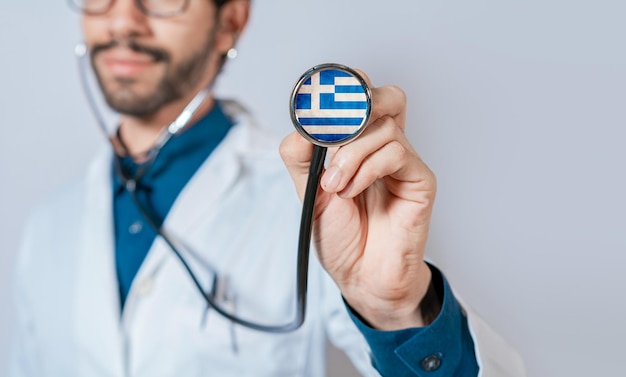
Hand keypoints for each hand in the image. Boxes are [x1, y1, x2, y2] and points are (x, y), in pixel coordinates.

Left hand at [280, 70, 436, 329]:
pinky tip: (352, 191)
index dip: (343, 90)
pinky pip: (396, 152)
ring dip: (350, 154)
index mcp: (359, 145)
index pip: (360, 98)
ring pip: (384, 125)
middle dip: (355, 106)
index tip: (316, 104)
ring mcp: (404, 162)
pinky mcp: (420, 179)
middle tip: (331, 134)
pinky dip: (367, 168)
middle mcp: (384, 148)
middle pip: (387, 96)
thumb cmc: (340, 235)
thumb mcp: (307, 191)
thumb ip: (301, 154)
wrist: (360, 276)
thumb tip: (304, 122)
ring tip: (335, 185)